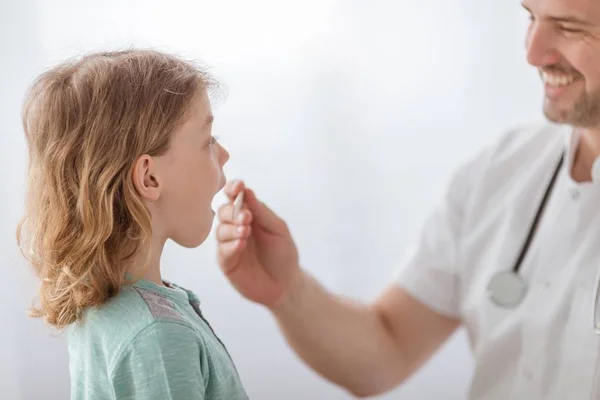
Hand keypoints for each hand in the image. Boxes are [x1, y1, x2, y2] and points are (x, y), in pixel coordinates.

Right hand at [216, 180, 300, 307]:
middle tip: (246, 217)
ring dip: (231, 228)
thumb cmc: (283, 254)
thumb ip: (262, 212)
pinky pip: (222, 251)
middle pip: (222, 211)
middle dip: (232, 211)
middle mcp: (235, 227)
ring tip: (246, 232)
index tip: (238, 187)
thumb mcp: (278, 229)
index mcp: (248, 215)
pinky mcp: (226, 263)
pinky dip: (230, 246)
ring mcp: (229, 245)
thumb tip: (247, 191)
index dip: (232, 189)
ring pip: (220, 230)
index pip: (234, 197)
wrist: (286, 284)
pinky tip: (240, 244)